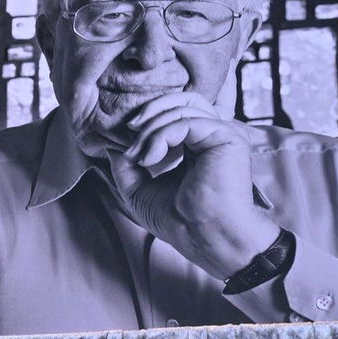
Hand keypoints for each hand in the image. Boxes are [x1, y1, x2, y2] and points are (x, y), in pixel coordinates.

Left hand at [103, 92, 279, 279]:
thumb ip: (126, 167)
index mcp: (200, 146)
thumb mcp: (140, 190)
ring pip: (182, 107)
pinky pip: (185, 121)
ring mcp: (222, 134)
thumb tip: (111, 145)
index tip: (127, 144)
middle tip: (129, 131)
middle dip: (150, 112)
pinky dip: (161, 136)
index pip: (177, 113)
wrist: (204, 238)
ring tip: (141, 156)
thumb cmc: (180, 221)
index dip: (149, 119)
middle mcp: (214, 136)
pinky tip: (151, 158)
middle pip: (183, 100)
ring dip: (152, 129)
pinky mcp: (226, 136)